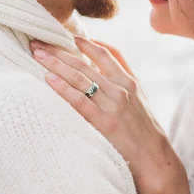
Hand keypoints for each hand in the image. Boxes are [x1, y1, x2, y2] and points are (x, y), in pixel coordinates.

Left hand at [30, 37, 190, 193]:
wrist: (155, 159)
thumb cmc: (145, 130)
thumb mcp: (140, 98)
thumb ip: (125, 79)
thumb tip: (108, 63)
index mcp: (130, 81)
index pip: (106, 54)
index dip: (86, 42)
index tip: (68, 35)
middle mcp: (121, 88)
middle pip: (85, 63)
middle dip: (60, 50)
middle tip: (39, 41)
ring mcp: (113, 104)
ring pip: (79, 77)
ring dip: (56, 63)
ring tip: (38, 54)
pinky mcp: (104, 122)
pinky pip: (79, 101)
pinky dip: (62, 88)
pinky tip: (48, 79)